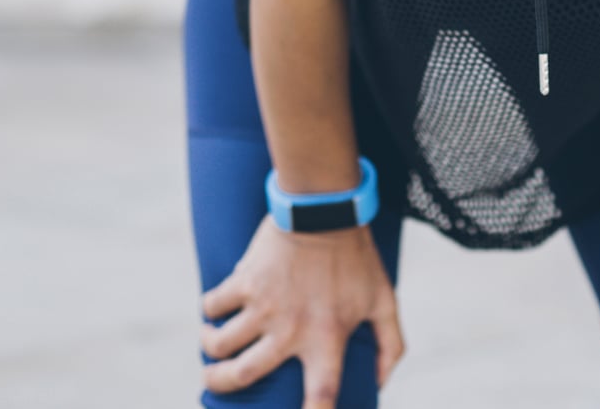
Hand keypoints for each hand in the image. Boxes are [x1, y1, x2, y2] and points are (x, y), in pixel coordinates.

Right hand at [199, 212, 406, 404]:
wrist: (325, 208)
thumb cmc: (357, 257)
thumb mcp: (384, 301)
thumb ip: (391, 345)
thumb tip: (381, 384)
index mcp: (327, 339)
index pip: (322, 394)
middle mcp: (291, 329)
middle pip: (244, 375)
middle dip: (221, 384)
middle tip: (214, 382)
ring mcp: (264, 305)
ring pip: (220, 343)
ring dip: (211, 349)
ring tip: (212, 346)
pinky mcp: (245, 280)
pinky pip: (213, 304)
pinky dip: (208, 310)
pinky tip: (212, 311)